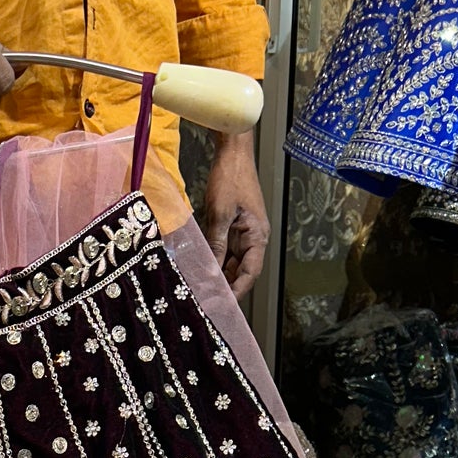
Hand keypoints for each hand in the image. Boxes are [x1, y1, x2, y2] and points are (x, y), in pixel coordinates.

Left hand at [202, 130, 269, 300]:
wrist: (233, 150)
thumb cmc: (230, 177)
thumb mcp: (220, 213)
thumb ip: (216, 245)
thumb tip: (211, 274)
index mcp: (257, 236)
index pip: (250, 273)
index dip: (237, 292)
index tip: (222, 307)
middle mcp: (253, 238)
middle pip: (241, 272)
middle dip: (225, 288)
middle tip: (206, 304)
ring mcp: (242, 233)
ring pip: (231, 263)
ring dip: (218, 276)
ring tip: (201, 291)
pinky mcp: (232, 227)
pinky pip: (224, 250)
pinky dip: (213, 261)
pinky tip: (200, 271)